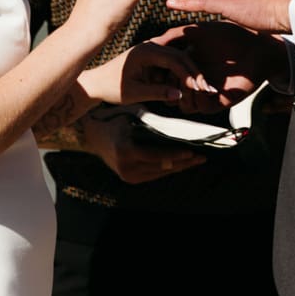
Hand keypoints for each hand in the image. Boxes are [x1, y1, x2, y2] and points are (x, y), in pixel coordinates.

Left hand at [77, 39, 213, 107]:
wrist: (97, 83)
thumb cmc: (111, 88)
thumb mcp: (134, 93)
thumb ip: (157, 92)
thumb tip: (179, 95)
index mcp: (145, 51)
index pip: (174, 60)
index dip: (189, 75)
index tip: (201, 89)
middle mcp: (150, 46)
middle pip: (181, 56)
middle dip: (195, 73)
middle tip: (208, 88)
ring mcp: (152, 50)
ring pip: (179, 59)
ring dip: (191, 73)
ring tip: (204, 88)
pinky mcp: (153, 57)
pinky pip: (172, 63)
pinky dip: (182, 74)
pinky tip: (192, 86)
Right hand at [81, 107, 206, 184]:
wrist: (93, 135)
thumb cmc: (114, 120)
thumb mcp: (131, 117)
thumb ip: (151, 124)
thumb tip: (178, 128)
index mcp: (126, 150)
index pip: (157, 156)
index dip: (176, 154)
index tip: (192, 152)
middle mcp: (126, 167)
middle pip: (162, 167)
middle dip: (183, 163)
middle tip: (201, 158)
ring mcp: (127, 175)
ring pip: (160, 173)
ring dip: (178, 167)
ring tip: (195, 161)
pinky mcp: (129, 179)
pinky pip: (153, 175)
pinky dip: (167, 168)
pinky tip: (181, 164)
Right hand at [160, 22, 285, 98]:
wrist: (255, 46)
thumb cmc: (229, 35)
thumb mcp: (197, 31)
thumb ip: (175, 35)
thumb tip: (153, 40)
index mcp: (187, 65)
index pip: (165, 76)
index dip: (158, 75)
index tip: (152, 69)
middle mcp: (195, 80)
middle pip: (170, 93)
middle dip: (166, 86)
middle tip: (167, 78)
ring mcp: (206, 92)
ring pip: (183, 105)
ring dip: (181, 94)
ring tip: (187, 82)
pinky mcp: (218, 101)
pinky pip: (199, 108)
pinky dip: (196, 99)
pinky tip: (201, 86)